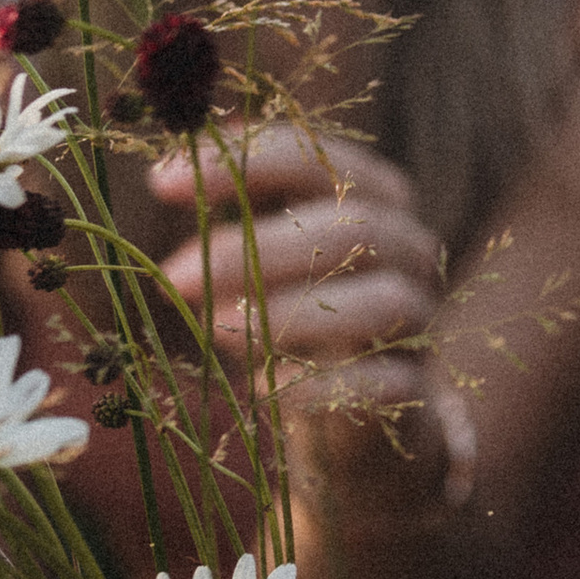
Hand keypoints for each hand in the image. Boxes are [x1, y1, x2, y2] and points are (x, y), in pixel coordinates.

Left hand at [152, 124, 475, 507]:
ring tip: (218, 330)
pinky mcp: (414, 391)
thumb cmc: (301, 317)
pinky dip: (322, 386)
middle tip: (173, 276)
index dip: (245, 162)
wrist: (362, 419)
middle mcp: (409, 252)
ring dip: (291, 313)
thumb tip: (169, 175)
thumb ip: (236, 212)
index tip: (160, 183)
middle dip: (257, 248)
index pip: (321, 159)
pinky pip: (384, 383)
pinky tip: (266, 389)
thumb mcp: (267, 256)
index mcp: (374, 199)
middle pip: (356, 226)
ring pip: (383, 301)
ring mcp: (418, 323)